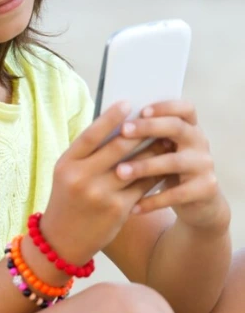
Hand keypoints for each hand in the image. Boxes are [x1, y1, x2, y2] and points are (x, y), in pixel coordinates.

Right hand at [41, 102, 169, 264]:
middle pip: (118, 147)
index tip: (127, 103)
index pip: (91, 135)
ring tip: (166, 138)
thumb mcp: (66, 174)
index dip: (110, 117)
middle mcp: (82, 178)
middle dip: (140, 131)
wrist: (62, 240)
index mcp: (66, 164)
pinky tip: (164, 165)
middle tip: (156, 119)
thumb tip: (118, 128)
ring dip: (154, 150)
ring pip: (136, 166)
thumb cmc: (66, 199)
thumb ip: (87, 154)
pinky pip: (143, 186)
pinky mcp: (118, 210)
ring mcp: (101, 195)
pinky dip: (155, 173)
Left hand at [114, 101, 228, 229]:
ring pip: (174, 162)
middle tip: (122, 131)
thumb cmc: (164, 169)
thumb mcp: (156, 150)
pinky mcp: (205, 189)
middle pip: (177, 128)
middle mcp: (199, 142)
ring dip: (144, 166)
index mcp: (187, 127)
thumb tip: (106, 123)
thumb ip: (142, 137)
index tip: (140, 109)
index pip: (184, 108)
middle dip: (148, 128)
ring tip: (119, 172)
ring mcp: (204, 165)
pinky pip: (177, 194)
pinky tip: (133, 206)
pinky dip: (153, 200)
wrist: (196, 203)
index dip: (165, 107)